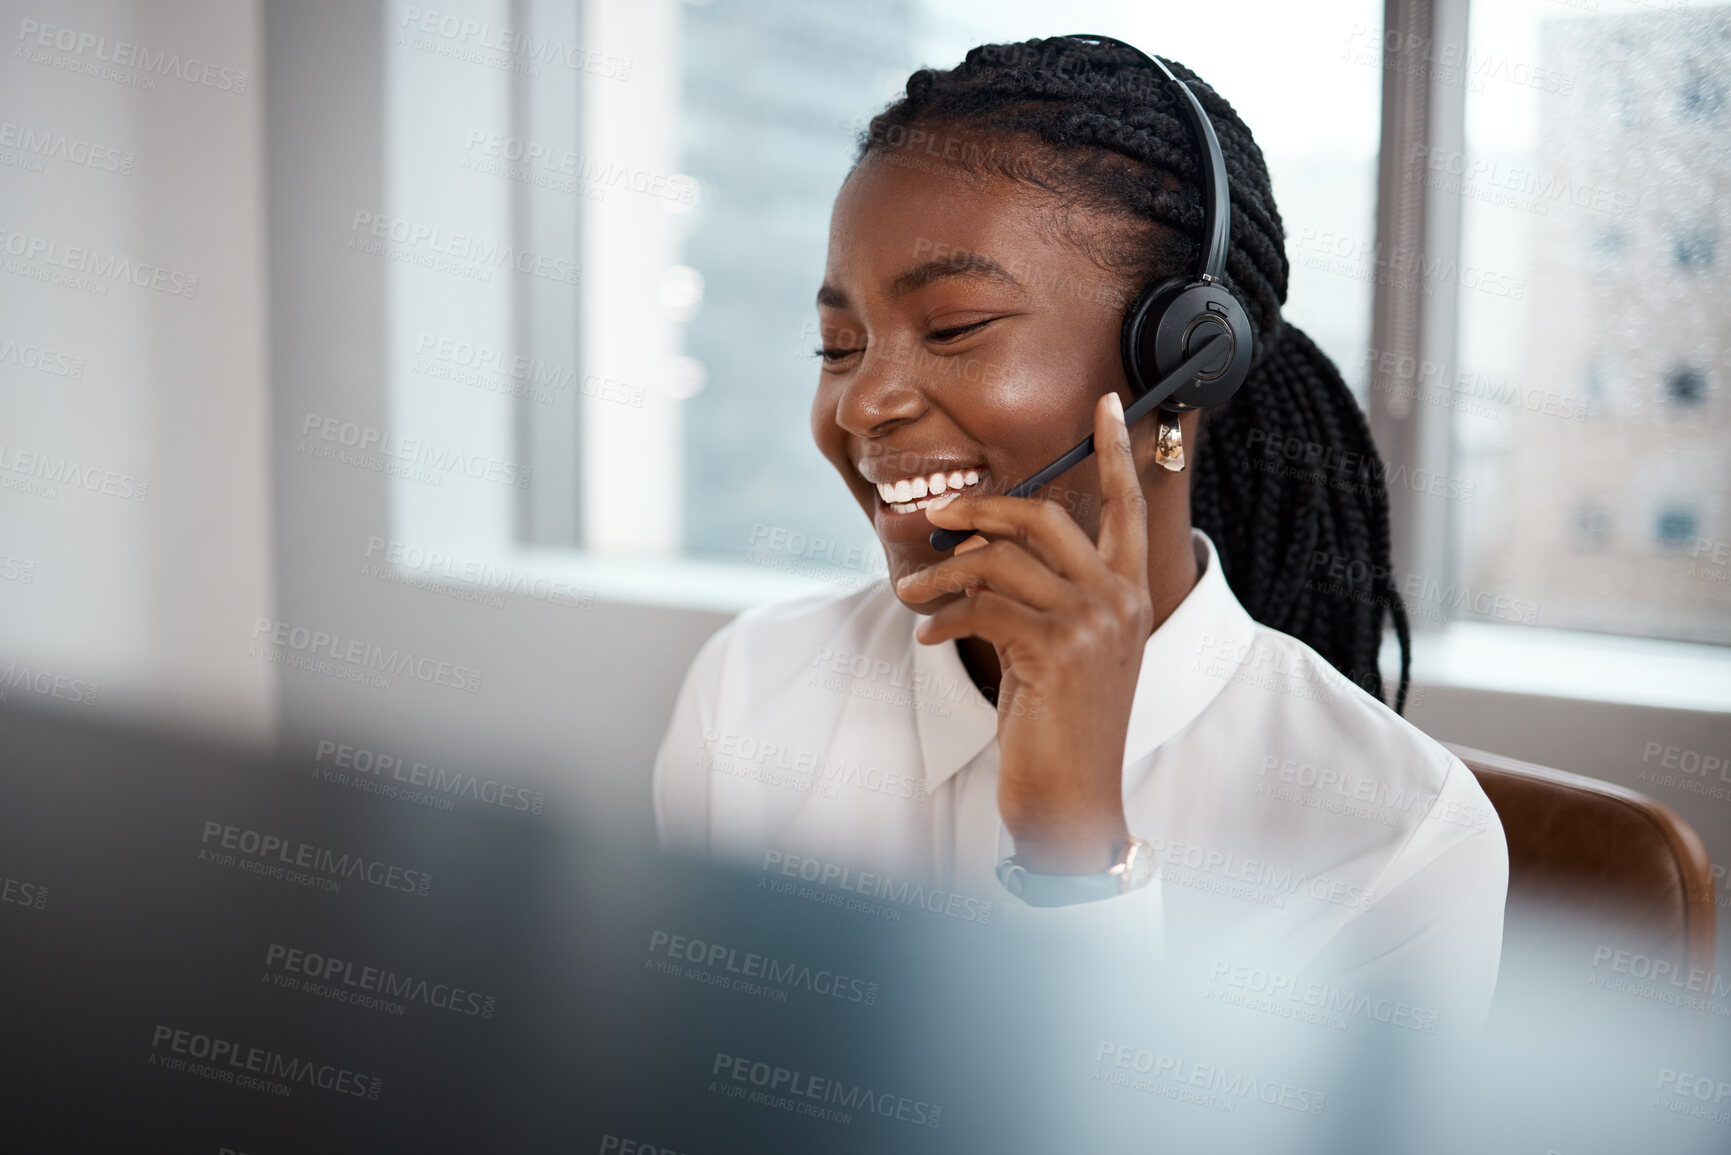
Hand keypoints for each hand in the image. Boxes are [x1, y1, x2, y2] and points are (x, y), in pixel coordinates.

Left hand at [895, 392, 1153, 873]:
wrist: (1071, 799)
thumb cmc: (1055, 724)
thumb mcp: (1051, 647)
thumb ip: (1032, 593)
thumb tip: (974, 547)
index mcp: (1128, 592)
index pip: (1128, 505)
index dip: (1116, 450)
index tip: (1110, 401)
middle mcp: (1120, 598)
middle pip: (1042, 517)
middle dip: (980, 509)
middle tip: (935, 517)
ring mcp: (1093, 622)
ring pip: (999, 561)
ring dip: (941, 575)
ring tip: (910, 595)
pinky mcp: (1057, 649)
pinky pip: (982, 605)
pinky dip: (943, 615)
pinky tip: (928, 635)